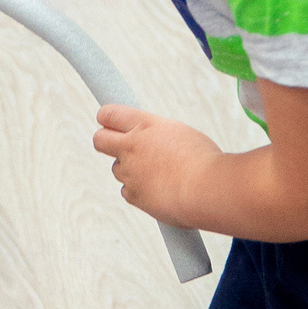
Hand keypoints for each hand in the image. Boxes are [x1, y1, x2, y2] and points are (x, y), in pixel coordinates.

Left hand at [93, 105, 218, 222]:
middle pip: (99, 140)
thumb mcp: (181, 134)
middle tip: (120, 147)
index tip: (109, 123)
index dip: (107, 119)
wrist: (208, 188)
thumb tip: (153, 142)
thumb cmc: (204, 161)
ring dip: (131, 171)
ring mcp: (129, 171)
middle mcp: (132, 146)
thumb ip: (159, 136)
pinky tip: (161, 190)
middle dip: (105, 142)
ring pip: (117, 169)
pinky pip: (128, 191)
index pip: (109, 114)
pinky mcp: (133, 194)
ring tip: (158, 174)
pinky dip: (140, 192)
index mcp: (146, 125)